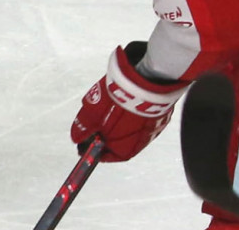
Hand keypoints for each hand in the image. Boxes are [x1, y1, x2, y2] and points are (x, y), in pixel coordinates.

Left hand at [71, 42, 188, 161]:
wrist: (145, 82)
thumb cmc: (117, 103)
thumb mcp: (91, 115)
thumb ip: (83, 129)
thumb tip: (76, 138)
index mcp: (125, 149)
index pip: (107, 156)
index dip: (93, 148)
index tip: (84, 142)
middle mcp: (142, 142)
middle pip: (119, 140)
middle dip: (105, 131)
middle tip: (95, 119)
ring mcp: (154, 127)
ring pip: (131, 127)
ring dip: (118, 119)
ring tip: (109, 105)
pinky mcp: (161, 113)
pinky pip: (143, 116)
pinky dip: (132, 111)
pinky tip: (124, 99)